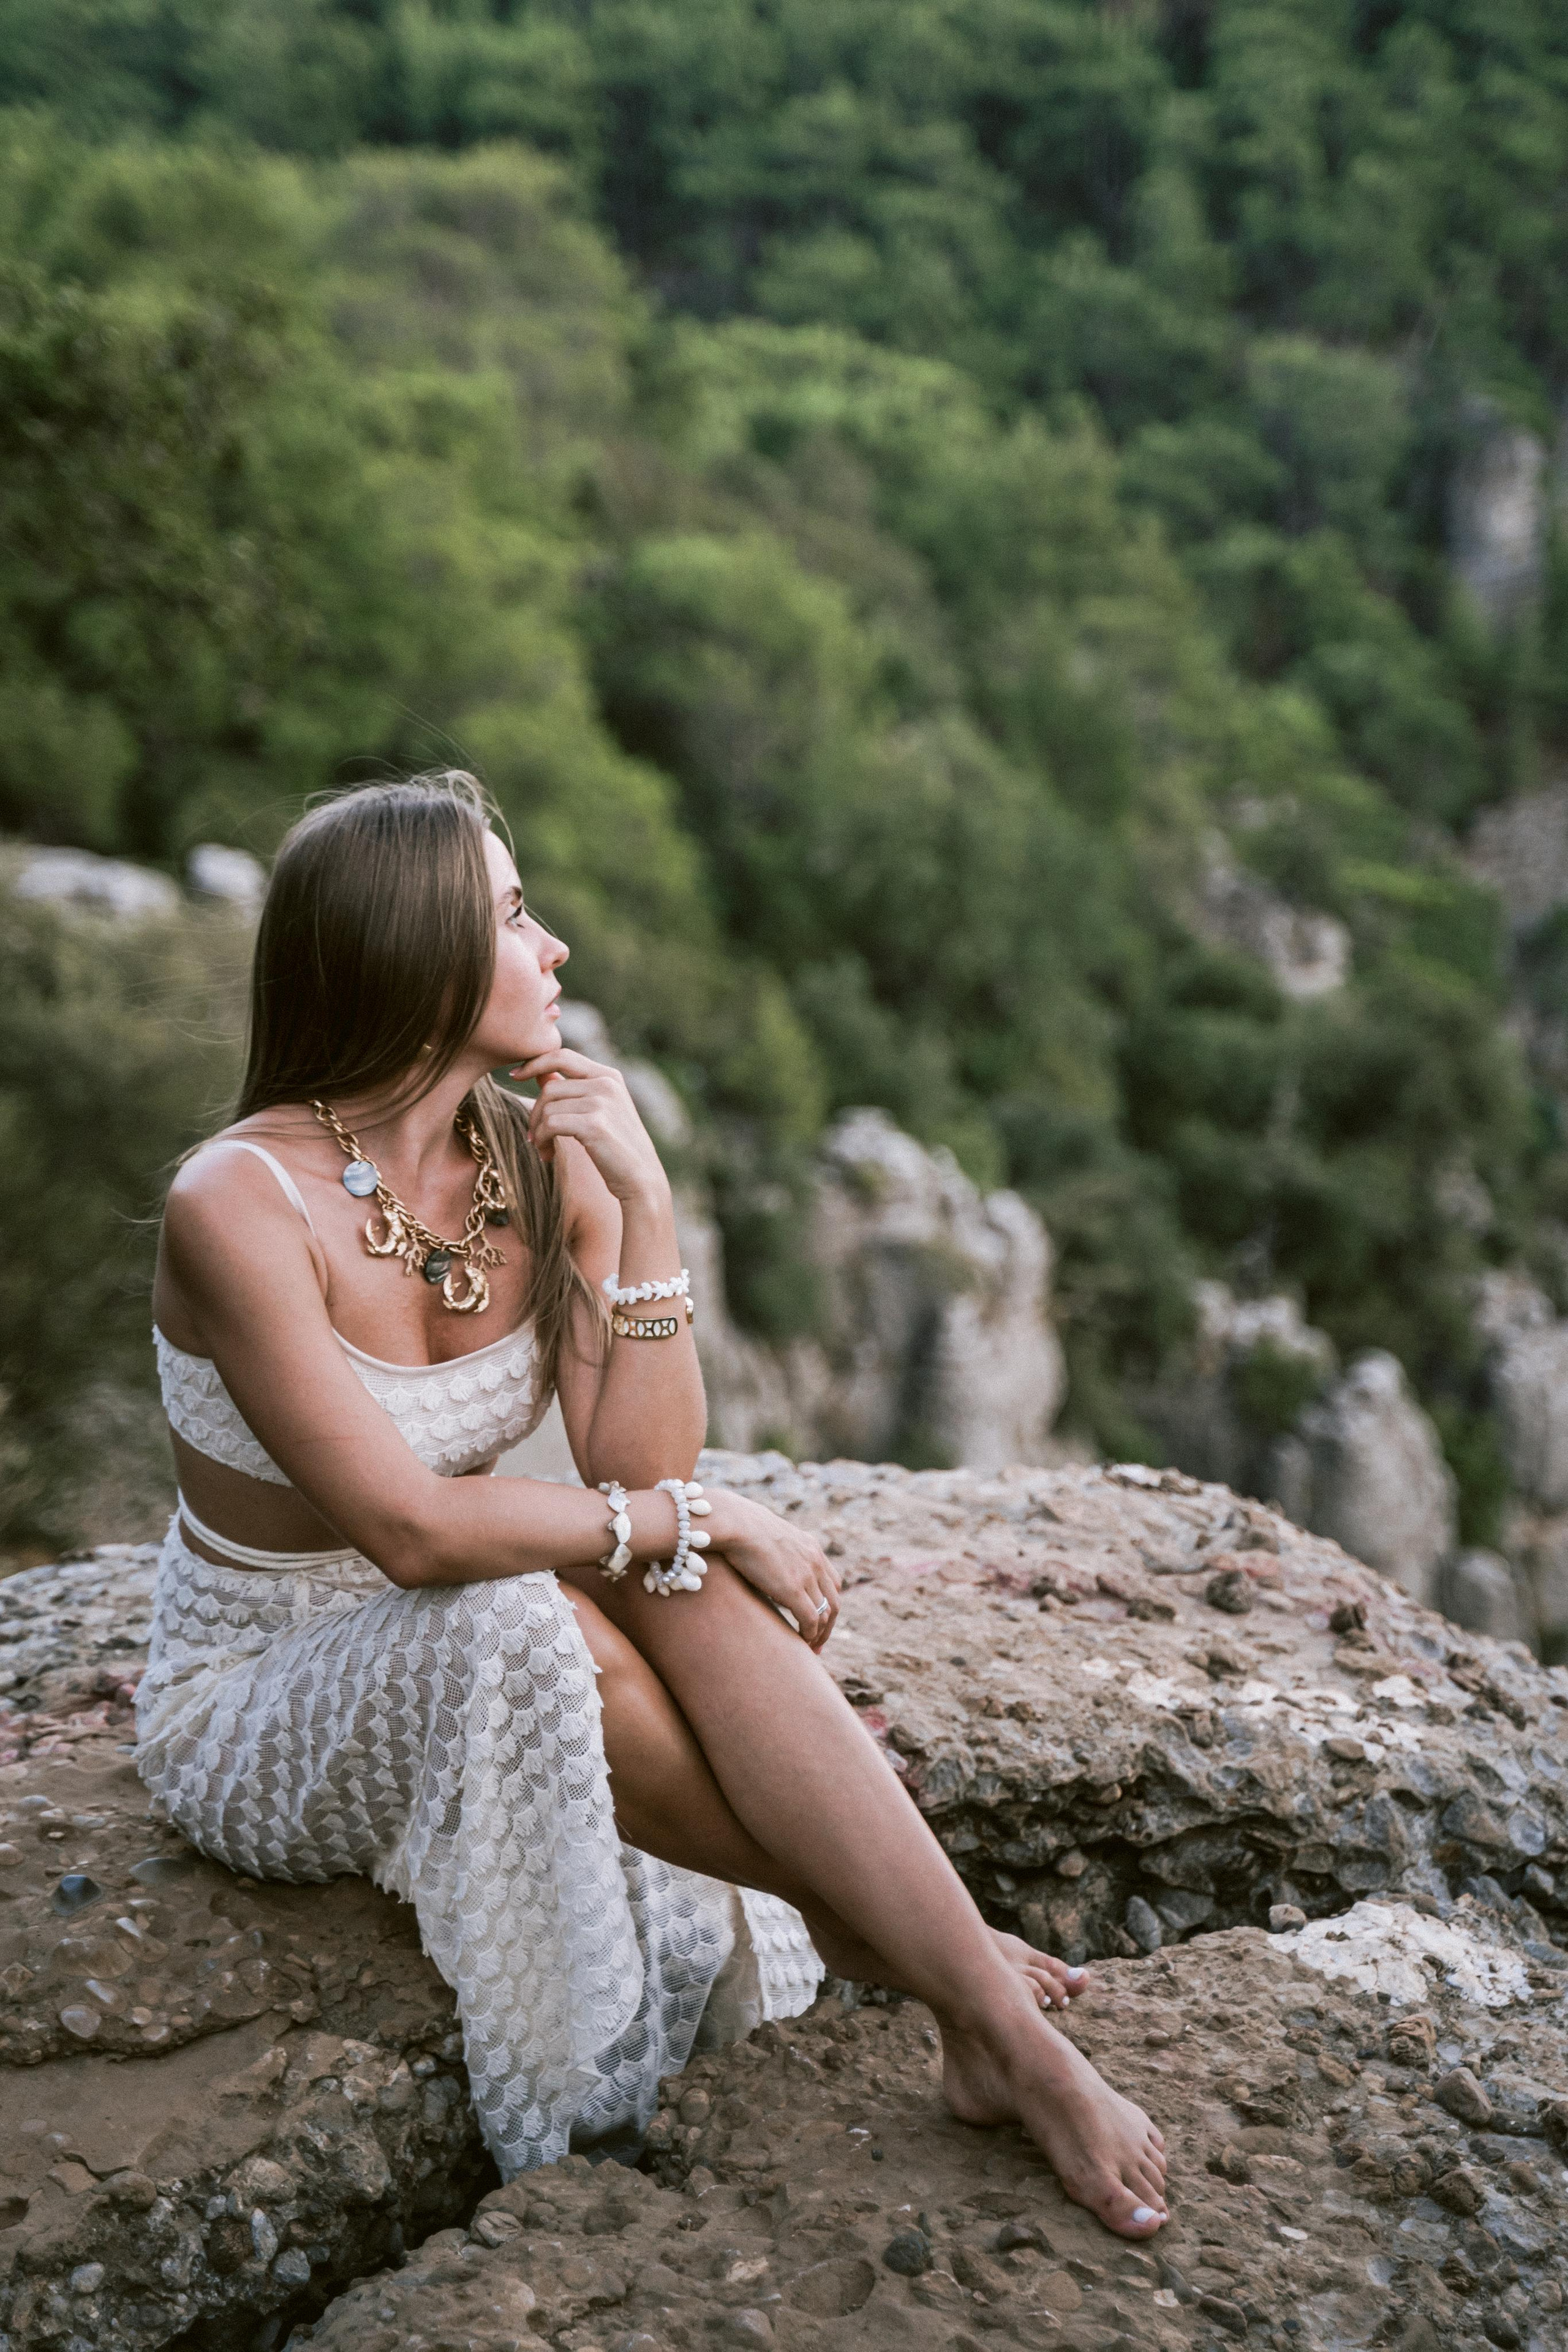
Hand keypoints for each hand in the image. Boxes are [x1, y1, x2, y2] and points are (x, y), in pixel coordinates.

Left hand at [511, 1048, 668, 1204]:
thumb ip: (573, 1091)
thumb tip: (540, 1074)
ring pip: (548, 1107)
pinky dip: (541, 1140)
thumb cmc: (617, 1148)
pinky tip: (547, 1155)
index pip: (562, 1056)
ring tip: (543, 1149)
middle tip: (533, 1137)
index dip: (534, 1062)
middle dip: (535, 1113)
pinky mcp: (594, 1124)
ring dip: (537, 1132)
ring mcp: (602, 1102)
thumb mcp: (599, 1112)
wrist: (641, 1179)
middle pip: (550, 1087)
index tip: (515, 1075)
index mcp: (609, 1076)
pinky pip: (550, 1124)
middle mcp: (607, 1084)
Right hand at [701, 1488, 839, 1647]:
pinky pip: (811, 1619)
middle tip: (819, 1642)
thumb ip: (776, 1551)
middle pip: (834, 1600)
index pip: (832, 1582)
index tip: (819, 1620)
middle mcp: (816, 1561)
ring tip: (811, 1647)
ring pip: (826, 1612)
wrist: (737, 1524)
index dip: (827, 1603)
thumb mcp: (769, 1537)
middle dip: (829, 1624)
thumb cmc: (742, 1528)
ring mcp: (807, 1575)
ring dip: (821, 1633)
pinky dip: (810, 1634)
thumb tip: (764, 1560)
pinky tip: (802, 1641)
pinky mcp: (794, 1589)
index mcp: (812, 1548)